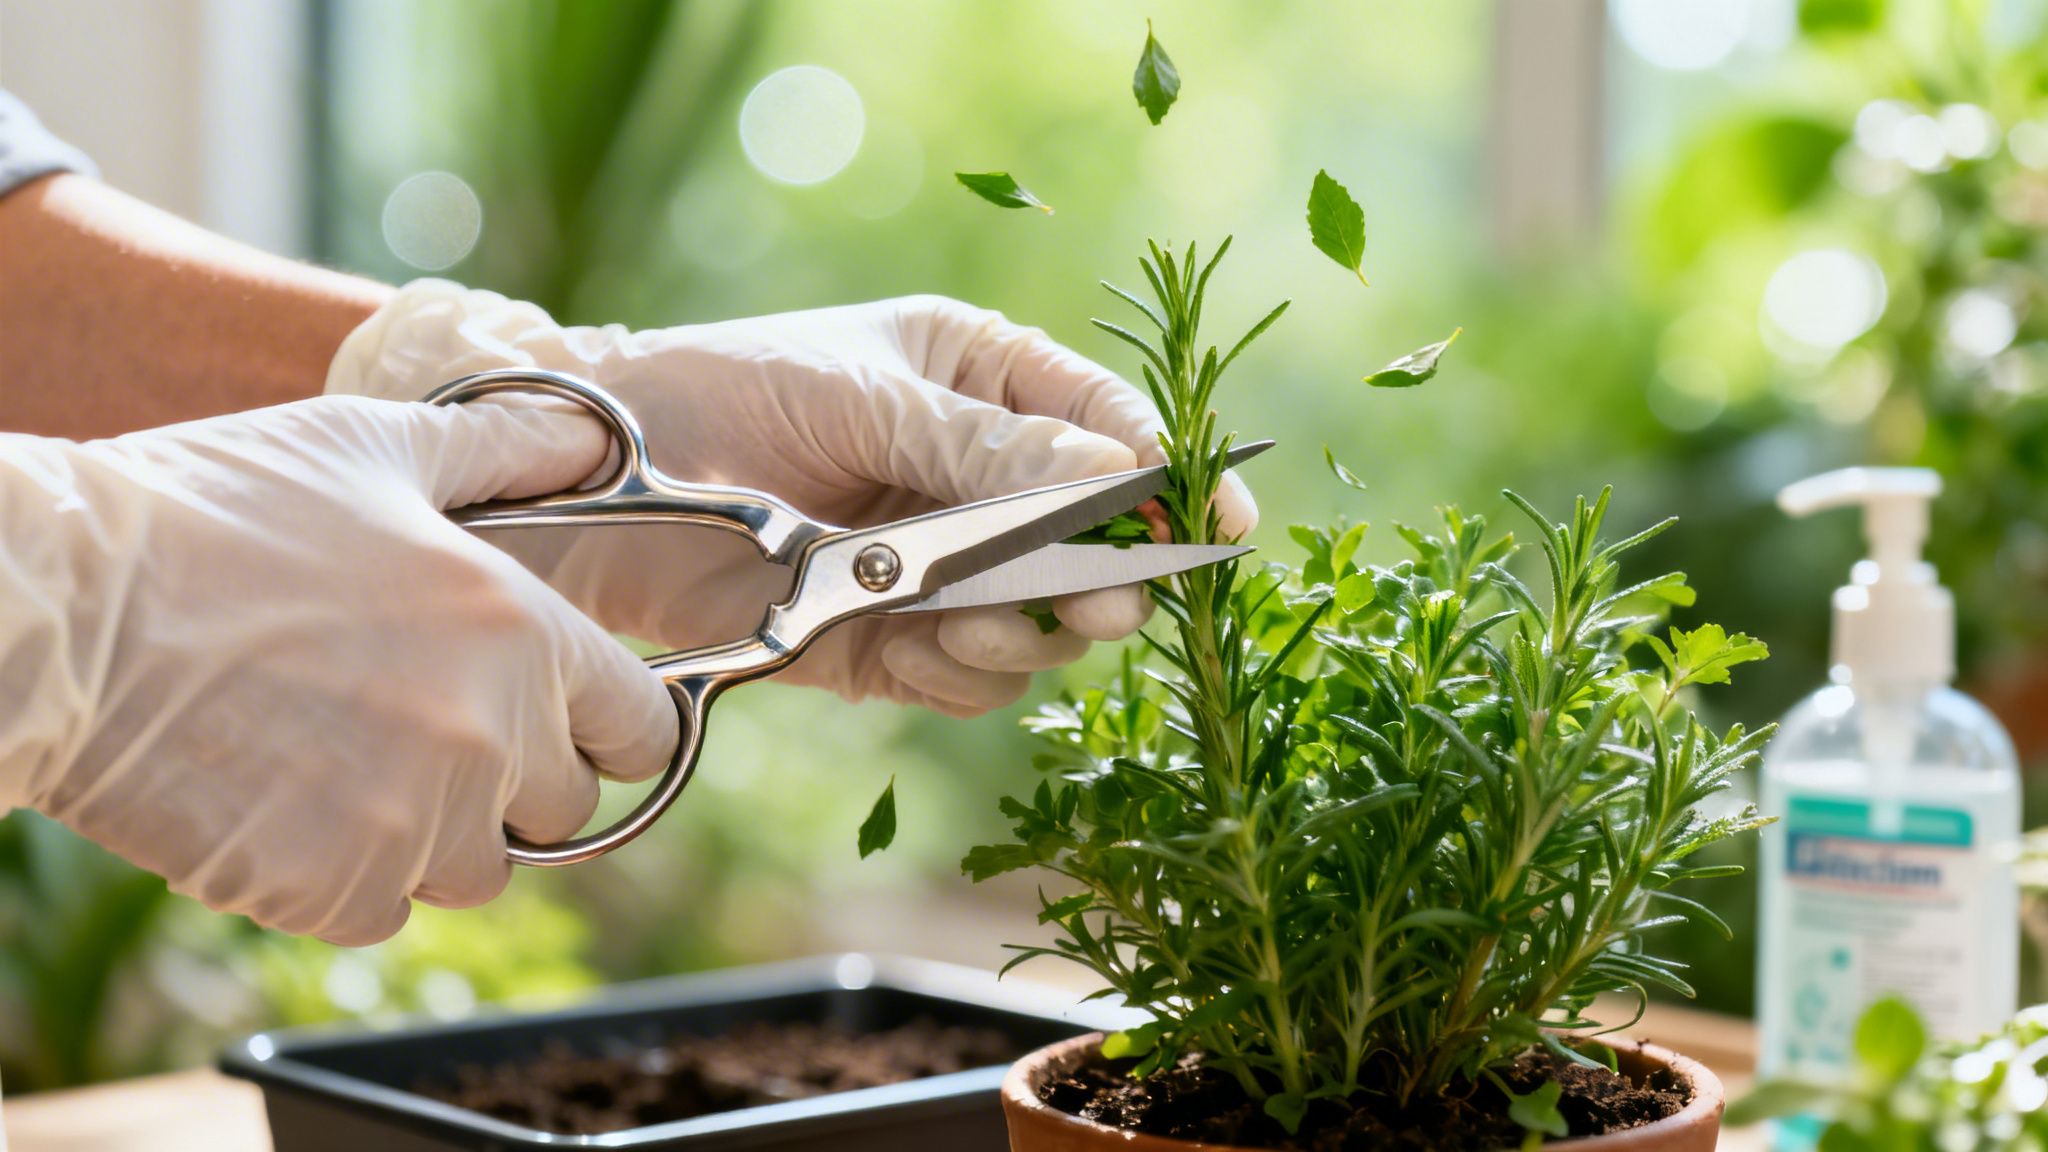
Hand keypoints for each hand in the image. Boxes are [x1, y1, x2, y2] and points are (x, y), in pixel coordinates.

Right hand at [0, 397, 675, 943]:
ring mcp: (413, 824)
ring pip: (476, 869)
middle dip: (518, 780)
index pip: (643, 728)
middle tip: (428, 722)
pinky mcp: (330, 888)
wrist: (59, 612)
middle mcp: (490, 740)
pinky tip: (282, 795)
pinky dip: (344, 873)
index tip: (576, 719)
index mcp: (521, 635)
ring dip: (433, 831)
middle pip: (565, 809)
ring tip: (342, 752)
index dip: (615, 724)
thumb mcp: (372, 444)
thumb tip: (593, 436)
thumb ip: (507, 448)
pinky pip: (380, 908)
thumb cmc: (213, 511)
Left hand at [326, 284, 1256, 715]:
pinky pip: (965, 677)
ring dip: (1017, 632)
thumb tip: (1117, 469)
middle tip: (1099, 597)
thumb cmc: (719, 392)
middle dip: (1098, 573)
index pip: (1106, 427)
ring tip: (961, 617)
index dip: (1170, 475)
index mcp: (976, 379)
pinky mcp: (886, 643)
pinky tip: (917, 650)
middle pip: (1089, 542)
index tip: (1215, 517)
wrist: (587, 488)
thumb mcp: (863, 396)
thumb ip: (987, 446)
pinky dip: (959, 674)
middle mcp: (968, 478)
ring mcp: (931, 566)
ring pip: (1034, 623)